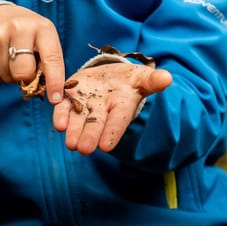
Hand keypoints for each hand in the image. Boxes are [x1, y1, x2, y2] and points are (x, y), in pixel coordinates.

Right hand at [0, 4, 65, 102]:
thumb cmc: (28, 33)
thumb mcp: (45, 39)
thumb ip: (49, 62)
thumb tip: (47, 89)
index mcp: (42, 28)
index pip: (51, 59)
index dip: (54, 81)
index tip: (55, 98)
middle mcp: (19, 28)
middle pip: (23, 73)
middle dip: (26, 79)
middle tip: (26, 69)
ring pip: (6, 76)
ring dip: (11, 77)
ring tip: (12, 61)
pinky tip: (0, 62)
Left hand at [53, 62, 171, 154]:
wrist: (110, 77)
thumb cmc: (129, 81)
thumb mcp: (142, 78)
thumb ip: (153, 81)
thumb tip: (168, 78)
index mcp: (121, 107)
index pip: (117, 122)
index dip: (112, 133)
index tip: (106, 146)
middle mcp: (102, 111)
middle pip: (95, 125)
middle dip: (89, 136)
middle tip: (83, 149)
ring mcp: (85, 105)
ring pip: (78, 120)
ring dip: (73, 131)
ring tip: (70, 143)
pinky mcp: (70, 96)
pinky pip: (64, 107)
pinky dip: (60, 115)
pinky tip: (58, 124)